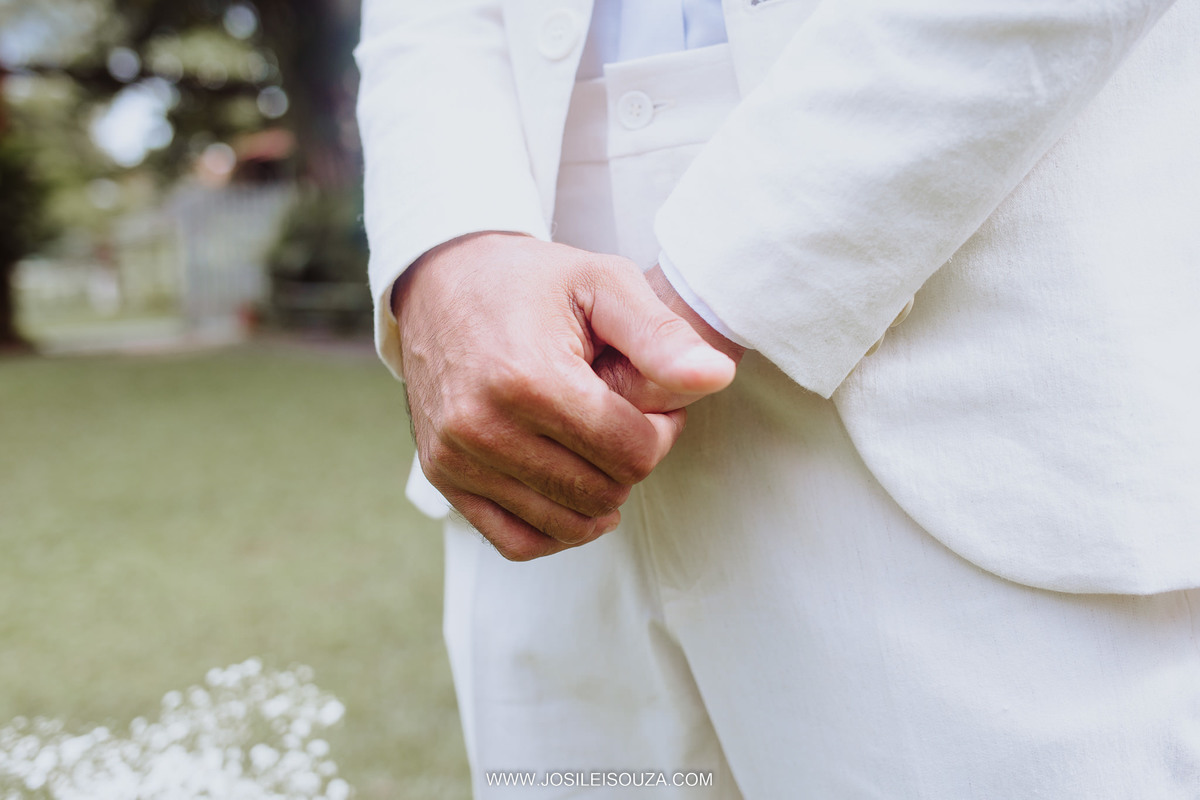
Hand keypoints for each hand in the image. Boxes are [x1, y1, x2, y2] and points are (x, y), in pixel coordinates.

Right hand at [395, 232, 735, 560]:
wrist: (442, 281)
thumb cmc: (530, 281)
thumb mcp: (602, 282)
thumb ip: (661, 335)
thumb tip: (717, 377)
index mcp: (527, 378)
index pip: (632, 452)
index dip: (661, 432)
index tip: (652, 402)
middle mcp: (483, 426)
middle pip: (603, 492)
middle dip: (631, 461)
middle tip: (626, 419)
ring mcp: (457, 458)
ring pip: (567, 524)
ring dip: (599, 495)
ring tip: (598, 444)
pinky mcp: (442, 477)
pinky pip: (518, 542)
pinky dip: (556, 529)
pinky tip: (573, 492)